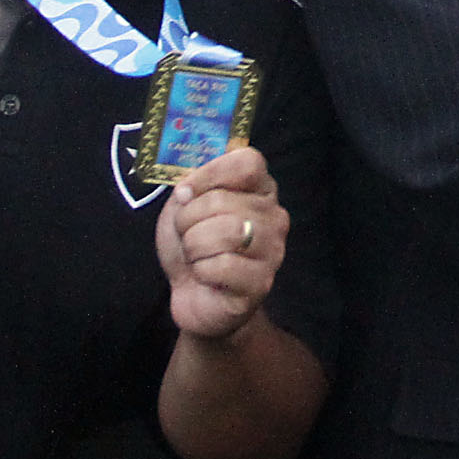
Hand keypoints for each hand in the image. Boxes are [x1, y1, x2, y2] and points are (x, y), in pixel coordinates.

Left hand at [157, 147, 288, 341]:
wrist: (194, 297)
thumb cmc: (193, 247)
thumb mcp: (185, 208)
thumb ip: (190, 188)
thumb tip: (188, 191)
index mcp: (260, 190)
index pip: (248, 162)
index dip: (210, 173)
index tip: (186, 193)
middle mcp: (274, 216)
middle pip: (222, 200)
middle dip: (188, 220)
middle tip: (187, 236)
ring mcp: (273, 250)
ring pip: (225, 232)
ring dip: (193, 246)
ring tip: (196, 256)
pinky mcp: (261, 283)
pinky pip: (221, 266)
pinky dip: (201, 271)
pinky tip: (206, 277)